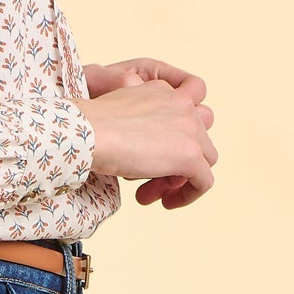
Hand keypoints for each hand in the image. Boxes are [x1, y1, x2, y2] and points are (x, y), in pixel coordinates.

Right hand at [81, 59, 216, 209]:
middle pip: (197, 137)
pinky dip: (189, 195)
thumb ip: (140, 124)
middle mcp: (182, 104)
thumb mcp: (120, 114)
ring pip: (204, 159)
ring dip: (179, 179)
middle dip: (176, 160)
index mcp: (163, 90)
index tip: (155, 151)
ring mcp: (190, 129)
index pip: (186, 109)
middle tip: (150, 178)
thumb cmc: (92, 126)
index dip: (177, 132)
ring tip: (150, 193)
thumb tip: (144, 149)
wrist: (89, 132)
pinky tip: (165, 203)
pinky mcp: (190, 155)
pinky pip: (204, 181)